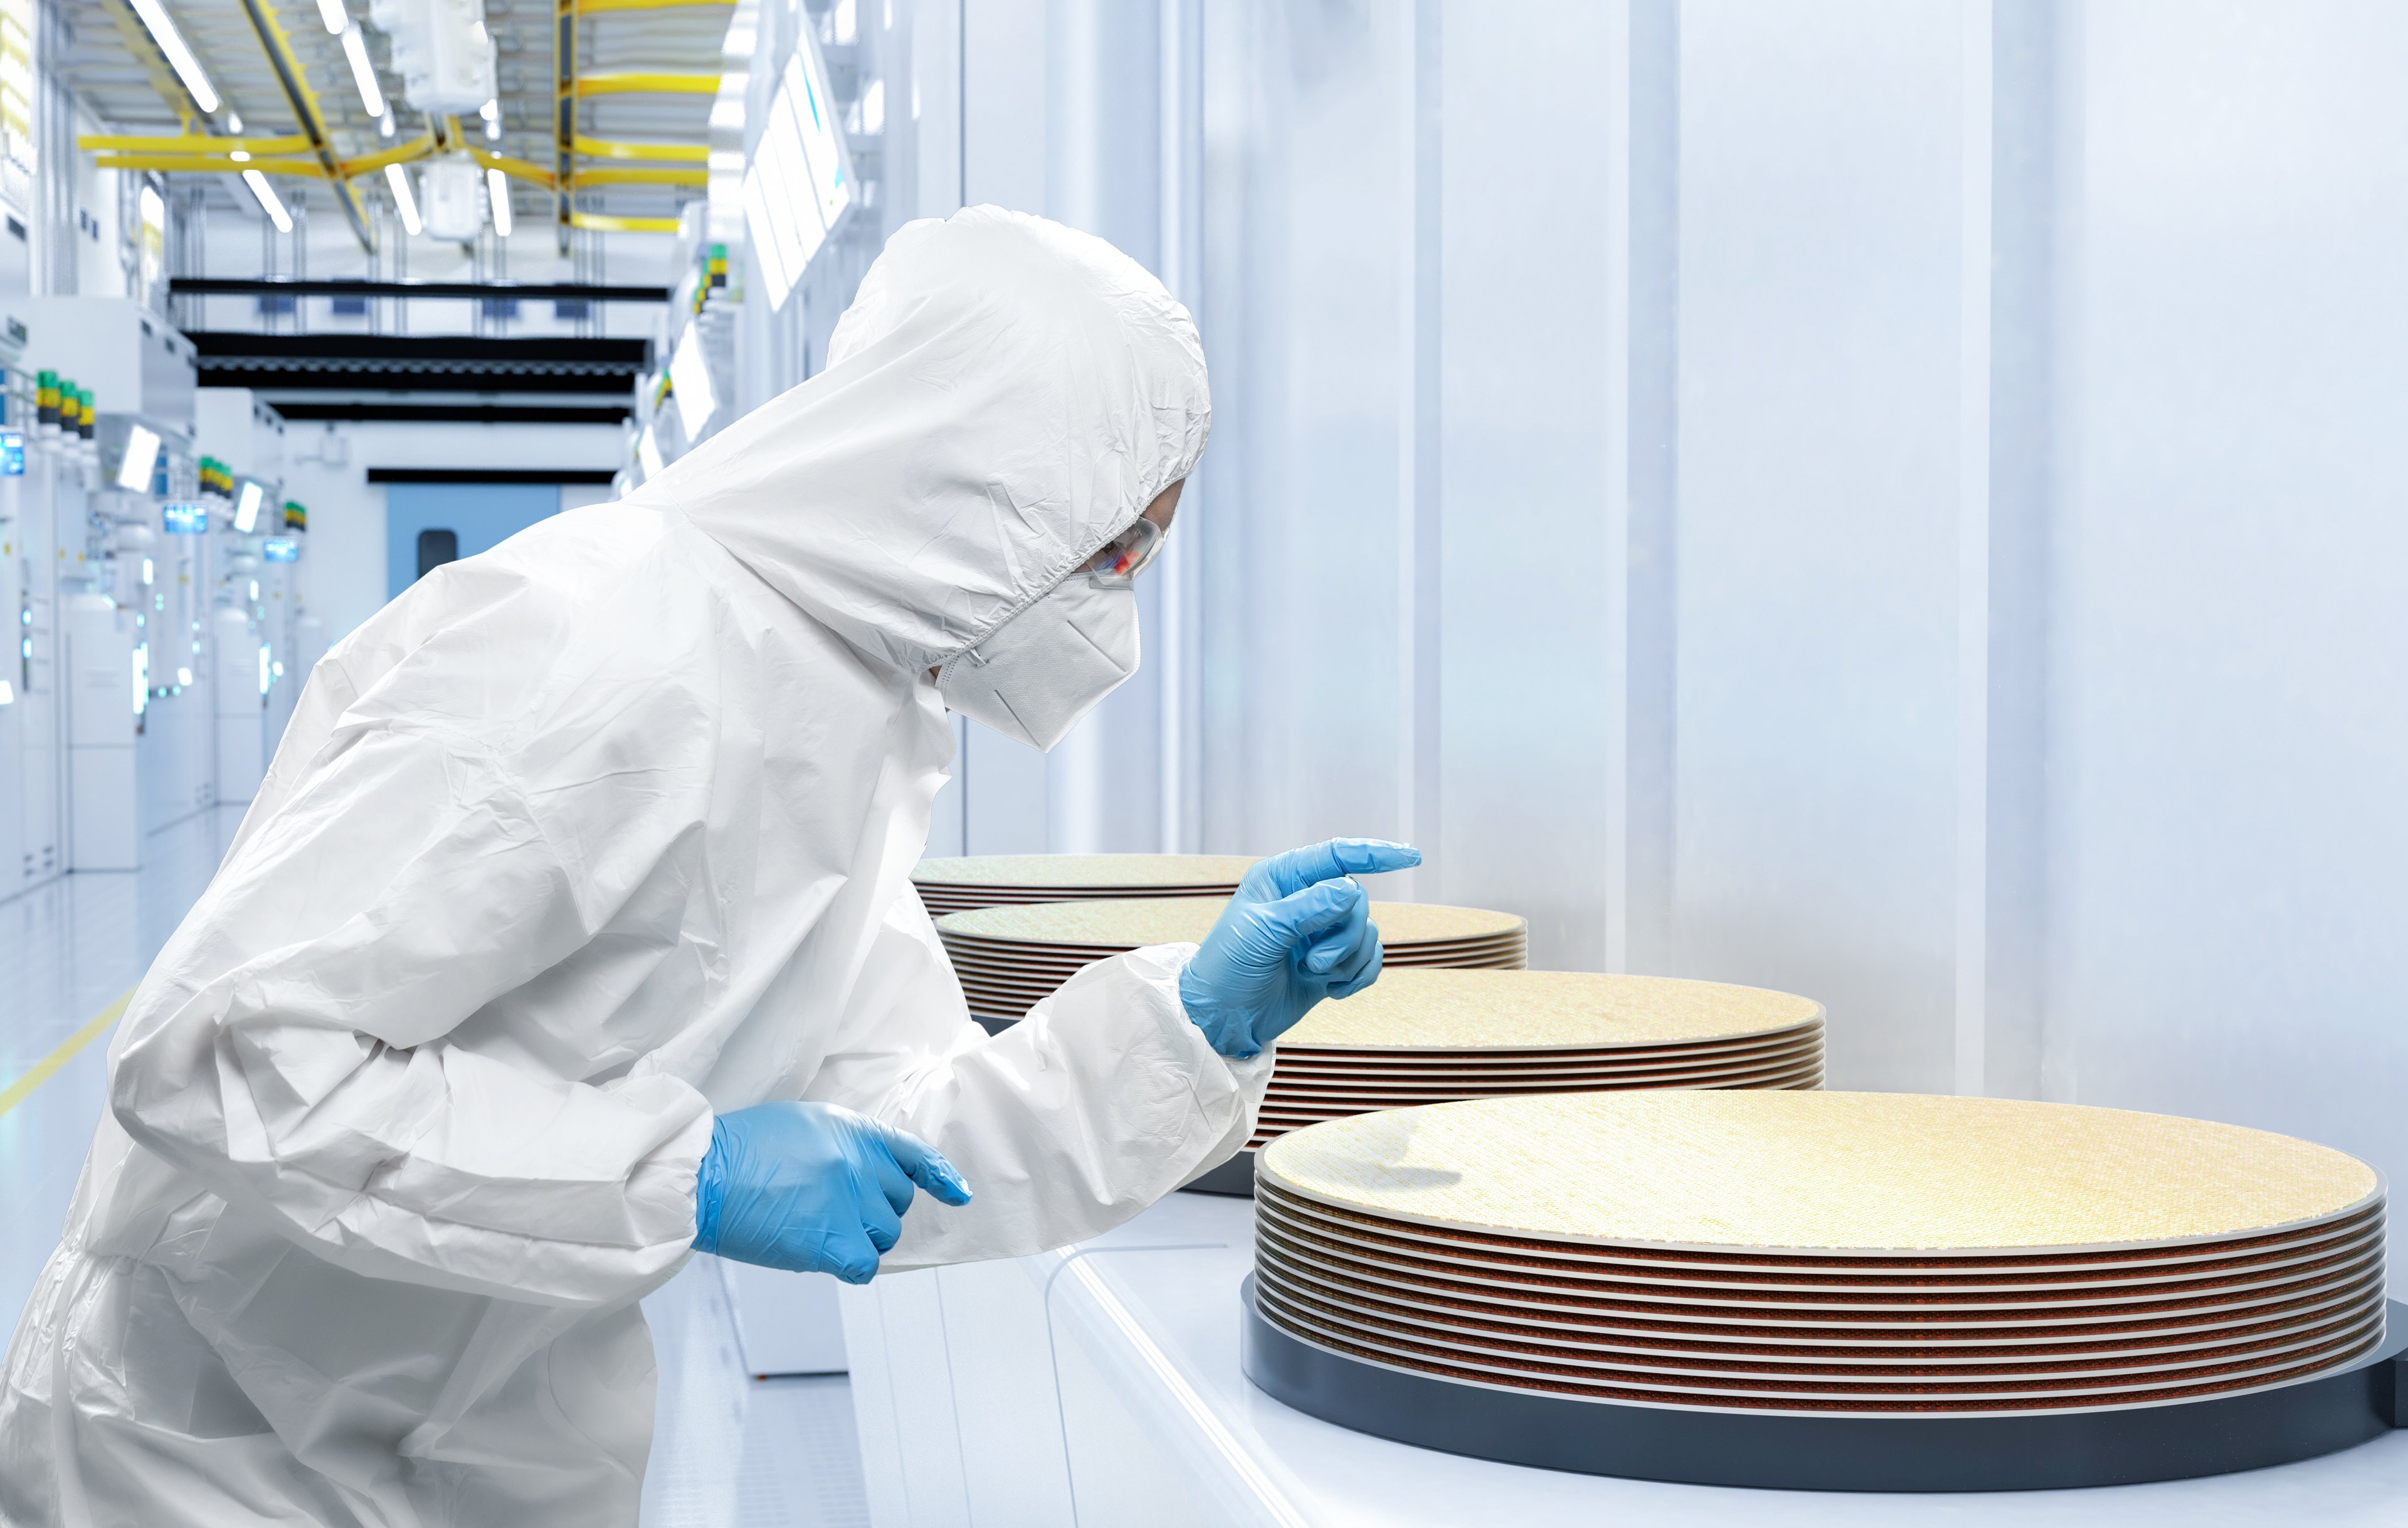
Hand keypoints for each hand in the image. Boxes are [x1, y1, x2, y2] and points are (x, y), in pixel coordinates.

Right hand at [692, 1101, 972, 1281]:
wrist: (703, 1174)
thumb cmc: (741, 1150)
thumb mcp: (801, 1125)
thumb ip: (841, 1145)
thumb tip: (860, 1177)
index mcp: (853, 1131)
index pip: (912, 1152)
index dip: (938, 1176)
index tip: (957, 1194)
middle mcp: (859, 1164)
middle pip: (897, 1202)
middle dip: (873, 1211)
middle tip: (830, 1212)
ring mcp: (847, 1202)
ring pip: (884, 1235)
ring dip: (859, 1239)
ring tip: (816, 1229)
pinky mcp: (829, 1240)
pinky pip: (865, 1265)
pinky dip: (853, 1267)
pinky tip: (830, 1259)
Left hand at [1178, 839, 1422, 1057]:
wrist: (1223, 1018)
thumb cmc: (1228, 967)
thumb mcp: (1263, 932)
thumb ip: (1308, 907)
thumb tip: (1350, 888)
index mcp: (1284, 878)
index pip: (1337, 855)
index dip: (1375, 853)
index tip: (1410, 858)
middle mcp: (1305, 899)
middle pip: (1358, 900)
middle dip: (1345, 935)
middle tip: (1314, 962)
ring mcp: (1320, 932)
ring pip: (1366, 932)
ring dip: (1348, 959)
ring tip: (1314, 974)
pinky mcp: (1331, 964)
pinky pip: (1369, 960)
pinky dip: (1359, 976)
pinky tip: (1333, 990)